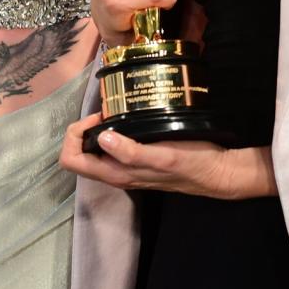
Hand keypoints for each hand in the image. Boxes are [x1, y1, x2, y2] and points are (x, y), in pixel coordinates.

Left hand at [60, 114, 276, 199]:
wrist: (217, 173)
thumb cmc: (191, 164)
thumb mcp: (163, 157)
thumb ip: (131, 152)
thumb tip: (102, 137)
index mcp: (115, 174)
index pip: (71, 160)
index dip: (76, 135)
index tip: (99, 118)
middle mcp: (115, 174)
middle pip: (78, 155)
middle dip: (82, 130)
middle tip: (105, 113)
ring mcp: (125, 169)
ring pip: (93, 152)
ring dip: (96, 131)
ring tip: (115, 113)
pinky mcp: (137, 162)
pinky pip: (111, 149)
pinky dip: (111, 133)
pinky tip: (128, 120)